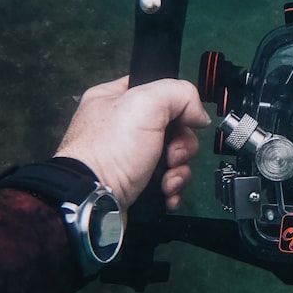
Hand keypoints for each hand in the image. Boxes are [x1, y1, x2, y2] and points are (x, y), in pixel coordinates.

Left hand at [54, 76, 210, 209]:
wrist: (93, 201)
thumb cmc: (112, 148)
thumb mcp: (146, 103)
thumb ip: (179, 94)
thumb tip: (199, 115)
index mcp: (115, 98)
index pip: (158, 91)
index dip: (177, 105)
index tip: (184, 119)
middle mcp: (121, 126)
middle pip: (173, 127)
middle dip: (182, 145)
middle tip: (173, 156)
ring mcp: (128, 157)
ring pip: (173, 156)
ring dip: (179, 170)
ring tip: (168, 181)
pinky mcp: (135, 183)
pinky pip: (167, 180)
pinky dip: (172, 187)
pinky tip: (167, 192)